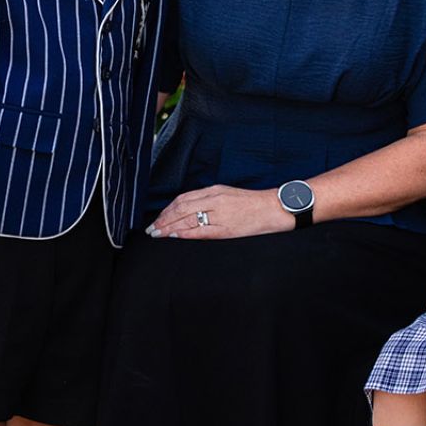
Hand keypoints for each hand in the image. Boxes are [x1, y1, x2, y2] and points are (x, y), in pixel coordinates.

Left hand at [147, 184, 293, 239]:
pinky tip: (173, 235)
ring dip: (168, 226)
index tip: (158, 217)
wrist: (274, 208)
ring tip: (157, 233)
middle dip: (163, 218)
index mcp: (214, 190)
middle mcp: (214, 200)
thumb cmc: (252, 203)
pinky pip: (199, 231)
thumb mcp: (228, 194)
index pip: (183, 198)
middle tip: (151, 228)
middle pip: (180, 208)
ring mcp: (219, 214)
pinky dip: (183, 233)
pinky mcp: (225, 229)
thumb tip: (188, 208)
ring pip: (186, 218)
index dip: (167, 209)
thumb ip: (208, 199)